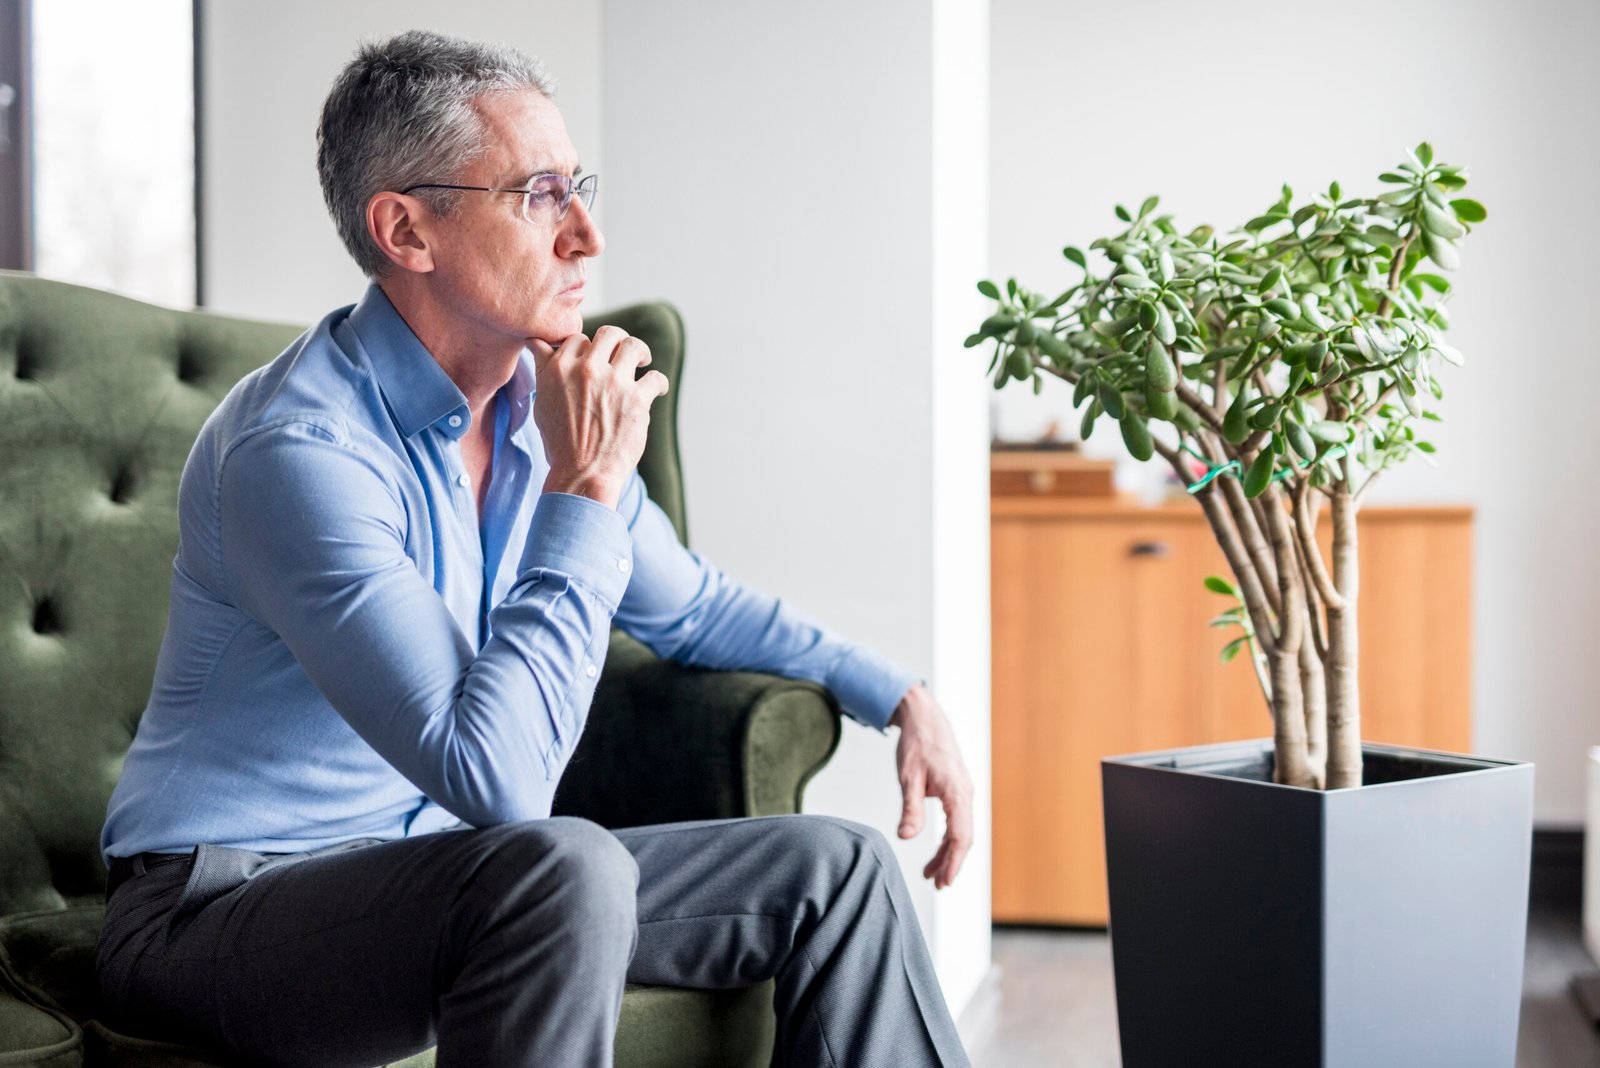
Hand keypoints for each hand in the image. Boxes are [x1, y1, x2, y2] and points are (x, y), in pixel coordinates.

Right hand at [528, 326, 668, 507]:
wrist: (582, 474)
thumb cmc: (560, 442)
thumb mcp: (542, 401)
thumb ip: (544, 368)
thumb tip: (536, 342)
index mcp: (560, 368)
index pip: (578, 338)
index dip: (587, 347)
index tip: (594, 358)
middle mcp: (587, 370)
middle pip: (609, 334)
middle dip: (616, 341)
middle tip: (623, 353)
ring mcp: (614, 383)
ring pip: (634, 346)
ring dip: (640, 352)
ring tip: (642, 361)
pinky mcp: (637, 400)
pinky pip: (655, 378)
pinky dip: (659, 383)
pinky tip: (656, 389)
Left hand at [889, 685, 973, 889]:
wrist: (925, 719)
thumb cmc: (917, 744)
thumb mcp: (908, 778)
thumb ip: (911, 809)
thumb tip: (907, 838)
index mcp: (957, 793)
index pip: (960, 837)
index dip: (953, 862)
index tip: (944, 881)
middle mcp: (965, 794)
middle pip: (963, 838)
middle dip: (951, 863)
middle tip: (937, 885)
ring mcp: (963, 793)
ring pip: (960, 831)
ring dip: (947, 853)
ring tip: (930, 873)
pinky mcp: (956, 791)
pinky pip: (956, 821)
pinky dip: (946, 838)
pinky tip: (934, 849)